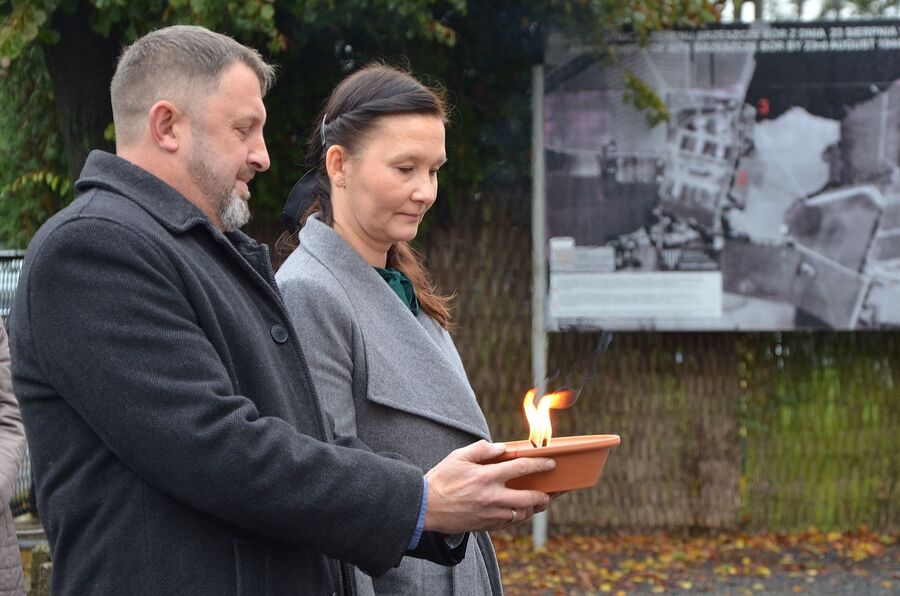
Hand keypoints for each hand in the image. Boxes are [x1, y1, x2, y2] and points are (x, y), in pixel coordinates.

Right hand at [424, 440, 554, 532]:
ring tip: (538, 502)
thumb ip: (482, 449)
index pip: (521, 468)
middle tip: (550, 492)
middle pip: (529, 498)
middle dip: (544, 495)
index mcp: (486, 476)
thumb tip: (502, 447)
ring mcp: (490, 514)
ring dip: (533, 508)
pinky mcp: (485, 526)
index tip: (550, 464)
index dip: (540, 465)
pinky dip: (519, 517)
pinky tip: (520, 511)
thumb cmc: (441, 479)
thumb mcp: (458, 457)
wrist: (425, 507)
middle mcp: (492, 497)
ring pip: (522, 514)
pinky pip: (510, 524)